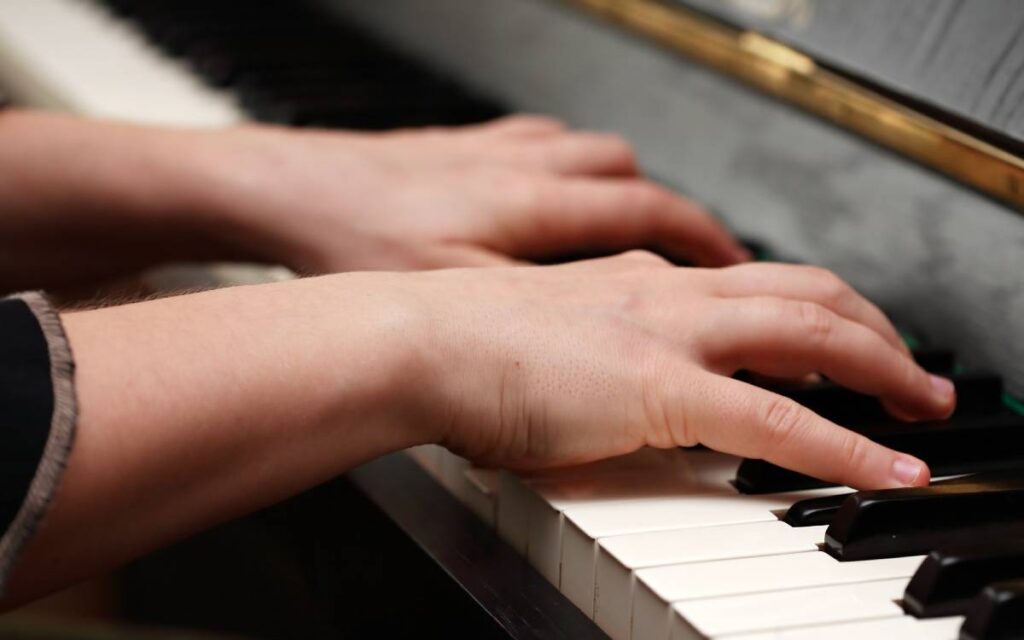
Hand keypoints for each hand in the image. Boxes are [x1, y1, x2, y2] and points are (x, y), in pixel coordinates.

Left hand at [201, 116, 749, 271]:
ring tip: (643, 225)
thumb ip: (530, 316)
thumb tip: (583, 349)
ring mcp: (493, 153)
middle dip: (677, 215)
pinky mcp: (459, 148)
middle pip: (631, 177)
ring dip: (625, 187)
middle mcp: (523, 169)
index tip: (738, 269)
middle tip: (707, 252)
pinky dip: (564, 165)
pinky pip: (537, 141)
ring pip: (589, 154)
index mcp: (532, 206)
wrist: (288, 188)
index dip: (703, 242)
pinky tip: (556, 186)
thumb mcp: (451, 298)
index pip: (648, 214)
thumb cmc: (356, 242)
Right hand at [402, 253, 954, 488]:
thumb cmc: (459, 348)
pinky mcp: (662, 387)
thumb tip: (608, 393)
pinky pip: (778, 418)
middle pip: (804, 291)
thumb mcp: (544, 342)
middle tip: (908, 367)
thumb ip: (590, 359)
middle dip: (872, 326)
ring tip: (922, 403)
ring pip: (812, 330)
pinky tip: (887, 469)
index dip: (811, 310)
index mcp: (638, 285)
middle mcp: (666, 294)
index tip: (840, 340)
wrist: (417, 340)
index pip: (751, 286)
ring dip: (881, 364)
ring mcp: (670, 334)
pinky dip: (845, 446)